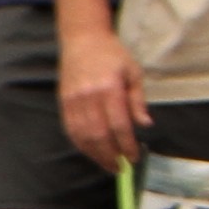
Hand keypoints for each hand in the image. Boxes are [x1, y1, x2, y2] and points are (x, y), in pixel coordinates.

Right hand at [59, 33, 146, 168]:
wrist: (83, 40)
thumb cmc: (113, 55)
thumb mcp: (133, 73)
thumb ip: (137, 100)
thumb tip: (145, 125)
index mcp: (109, 87)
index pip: (119, 124)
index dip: (126, 144)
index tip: (134, 156)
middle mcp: (88, 96)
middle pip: (99, 134)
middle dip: (111, 155)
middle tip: (122, 167)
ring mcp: (73, 100)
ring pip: (83, 136)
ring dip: (96, 154)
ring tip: (109, 165)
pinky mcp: (63, 103)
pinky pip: (71, 130)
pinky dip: (82, 145)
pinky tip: (92, 152)